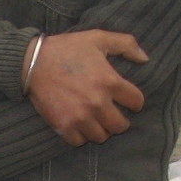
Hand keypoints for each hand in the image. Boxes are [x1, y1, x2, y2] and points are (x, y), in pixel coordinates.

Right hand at [26, 30, 148, 146]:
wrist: (34, 62)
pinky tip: (80, 127)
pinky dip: (81, 136)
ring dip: (101, 130)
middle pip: (120, 126)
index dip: (135, 102)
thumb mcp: (99, 38)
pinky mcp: (63, 125)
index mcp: (110, 82)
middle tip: (114, 116)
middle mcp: (97, 103)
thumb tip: (145, 59)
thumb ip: (126, 45)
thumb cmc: (67, 48)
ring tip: (97, 122)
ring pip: (100, 137)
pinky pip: (79, 142)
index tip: (130, 102)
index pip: (136, 102)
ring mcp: (80, 117)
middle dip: (120, 121)